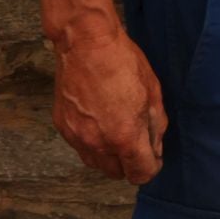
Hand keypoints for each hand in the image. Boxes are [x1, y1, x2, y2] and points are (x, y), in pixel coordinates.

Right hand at [51, 24, 167, 183]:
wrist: (85, 44)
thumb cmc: (123, 63)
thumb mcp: (153, 92)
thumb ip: (156, 127)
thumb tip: (155, 149)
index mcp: (125, 136)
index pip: (140, 174)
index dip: (151, 167)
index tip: (153, 155)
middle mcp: (99, 144)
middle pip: (117, 173)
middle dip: (130, 163)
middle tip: (136, 139)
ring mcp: (77, 137)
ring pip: (97, 164)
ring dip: (109, 156)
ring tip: (117, 129)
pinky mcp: (63, 128)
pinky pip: (80, 148)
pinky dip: (92, 142)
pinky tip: (99, 120)